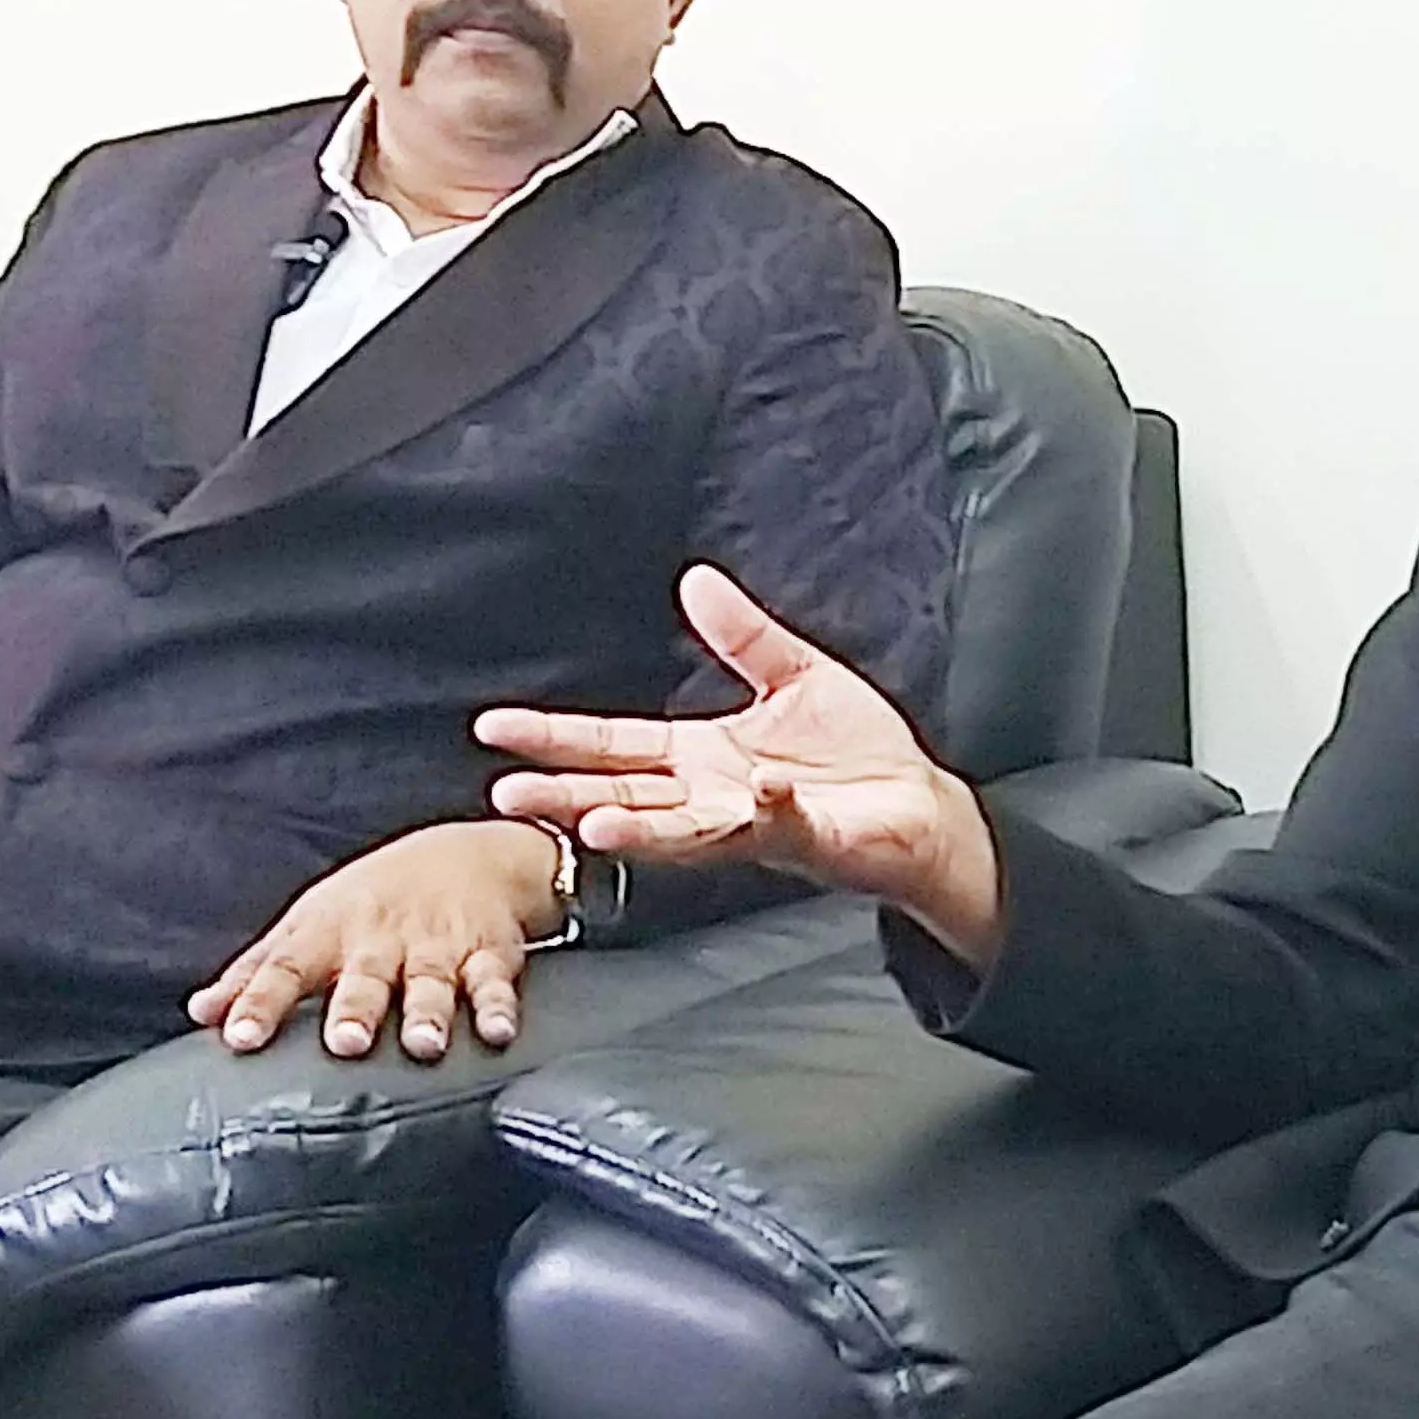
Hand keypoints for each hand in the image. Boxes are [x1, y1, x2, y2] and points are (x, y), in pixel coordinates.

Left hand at [187, 821, 552, 1061]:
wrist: (470, 853)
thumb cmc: (375, 899)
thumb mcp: (310, 923)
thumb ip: (257, 972)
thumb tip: (202, 1011)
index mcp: (329, 933)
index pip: (286, 969)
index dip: (260, 1003)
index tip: (239, 1037)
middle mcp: (381, 939)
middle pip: (364, 977)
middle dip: (355, 1009)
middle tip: (346, 1042)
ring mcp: (437, 946)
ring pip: (431, 982)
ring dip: (429, 1012)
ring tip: (424, 1044)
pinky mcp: (489, 953)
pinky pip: (495, 981)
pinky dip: (498, 1005)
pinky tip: (497, 1031)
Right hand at [478, 564, 1001, 955]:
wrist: (922, 807)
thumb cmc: (859, 754)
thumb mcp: (794, 674)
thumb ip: (743, 635)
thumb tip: (696, 580)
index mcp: (700, 757)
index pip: (611, 745)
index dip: (554, 736)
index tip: (496, 728)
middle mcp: (712, 797)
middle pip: (623, 796)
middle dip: (564, 795)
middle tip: (508, 794)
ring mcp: (753, 825)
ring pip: (682, 829)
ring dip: (638, 827)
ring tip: (593, 821)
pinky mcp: (805, 838)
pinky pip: (780, 824)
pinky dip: (768, 809)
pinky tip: (755, 790)